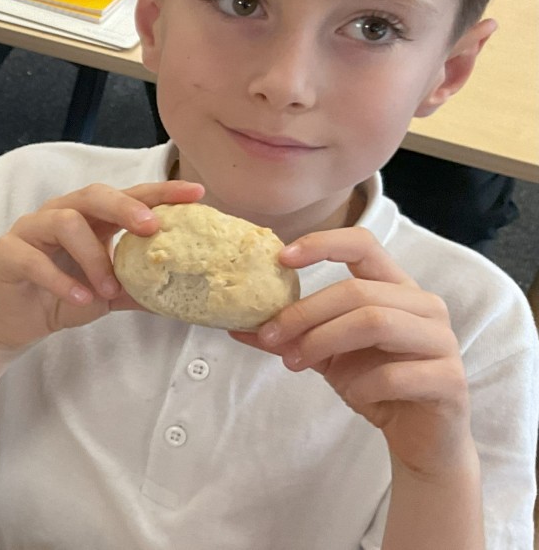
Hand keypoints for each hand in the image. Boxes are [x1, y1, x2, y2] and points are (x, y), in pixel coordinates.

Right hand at [0, 180, 203, 350]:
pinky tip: (79, 298)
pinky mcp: (7, 253)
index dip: (160, 192)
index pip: (128, 197)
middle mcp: (60, 214)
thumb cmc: (64, 298)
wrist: (19, 324)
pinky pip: (35, 259)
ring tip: (108, 289)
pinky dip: (61, 280)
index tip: (195, 194)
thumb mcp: (109, 295)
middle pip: (93, 195)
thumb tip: (186, 296)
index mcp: (90, 218)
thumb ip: (139, 289)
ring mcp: (30, 230)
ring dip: (93, 257)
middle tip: (152, 227)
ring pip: (65, 222)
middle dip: (125, 207)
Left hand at [231, 229, 473, 477]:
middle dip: (305, 313)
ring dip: (324, 342)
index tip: (280, 258)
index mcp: (395, 288)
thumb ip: (289, 336)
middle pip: (357, 291)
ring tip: (295, 363)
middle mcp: (424, 306)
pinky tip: (354, 395)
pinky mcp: (449, 380)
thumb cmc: (375, 384)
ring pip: (375, 322)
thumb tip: (235, 324)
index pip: (363, 244)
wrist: (420, 439)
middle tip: (271, 336)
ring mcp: (442, 340)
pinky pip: (395, 374)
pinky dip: (363, 385)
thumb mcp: (324, 355)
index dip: (322, 244)